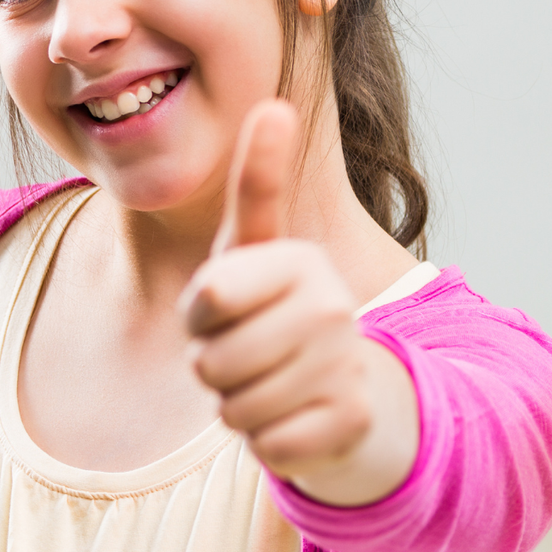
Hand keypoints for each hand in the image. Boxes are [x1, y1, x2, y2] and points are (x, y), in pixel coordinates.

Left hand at [180, 100, 418, 505]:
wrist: (345, 387)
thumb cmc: (275, 312)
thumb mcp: (252, 249)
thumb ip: (256, 183)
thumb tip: (276, 104)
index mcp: (299, 260)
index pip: (208, 296)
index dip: (199, 314)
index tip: (225, 306)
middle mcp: (332, 307)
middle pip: (212, 362)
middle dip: (213, 369)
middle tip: (247, 356)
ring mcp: (346, 364)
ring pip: (234, 410)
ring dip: (238, 408)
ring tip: (270, 385)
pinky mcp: (352, 420)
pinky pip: (267, 446)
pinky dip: (267, 443)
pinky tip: (294, 420)